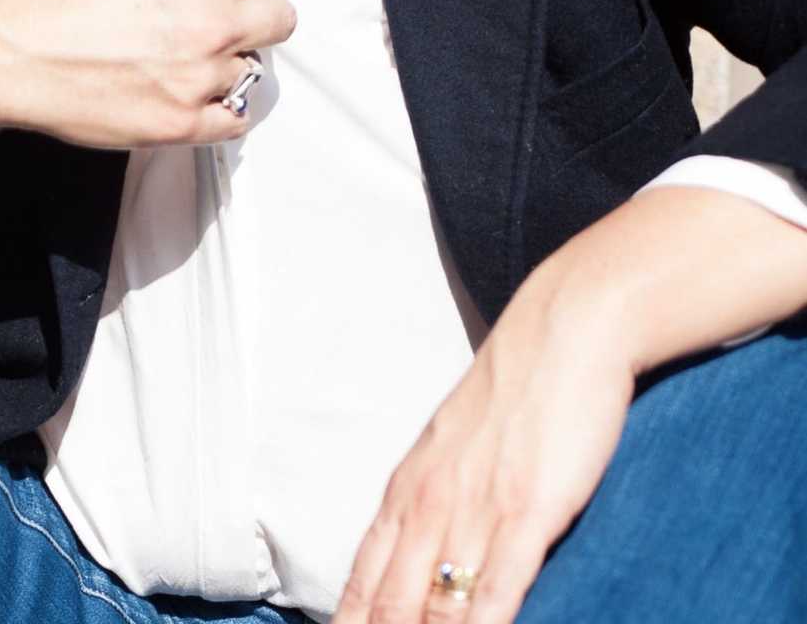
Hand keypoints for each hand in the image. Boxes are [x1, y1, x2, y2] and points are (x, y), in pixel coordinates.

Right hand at [0, 0, 295, 147]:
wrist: (13, 51)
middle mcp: (211, 28)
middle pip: (281, 17)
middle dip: (259, 11)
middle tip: (232, 16)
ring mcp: (199, 81)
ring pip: (254, 70)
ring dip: (230, 61)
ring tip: (196, 59)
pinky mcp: (181, 126)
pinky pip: (235, 120)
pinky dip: (223, 107)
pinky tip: (203, 96)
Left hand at [333, 281, 634, 623]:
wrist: (563, 331)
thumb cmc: (514, 391)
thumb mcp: (453, 445)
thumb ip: (434, 501)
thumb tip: (421, 556)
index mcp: (408, 490)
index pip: (362, 583)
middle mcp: (430, 505)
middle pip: (389, 608)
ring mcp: (477, 511)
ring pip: (437, 610)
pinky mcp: (527, 512)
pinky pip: (499, 592)